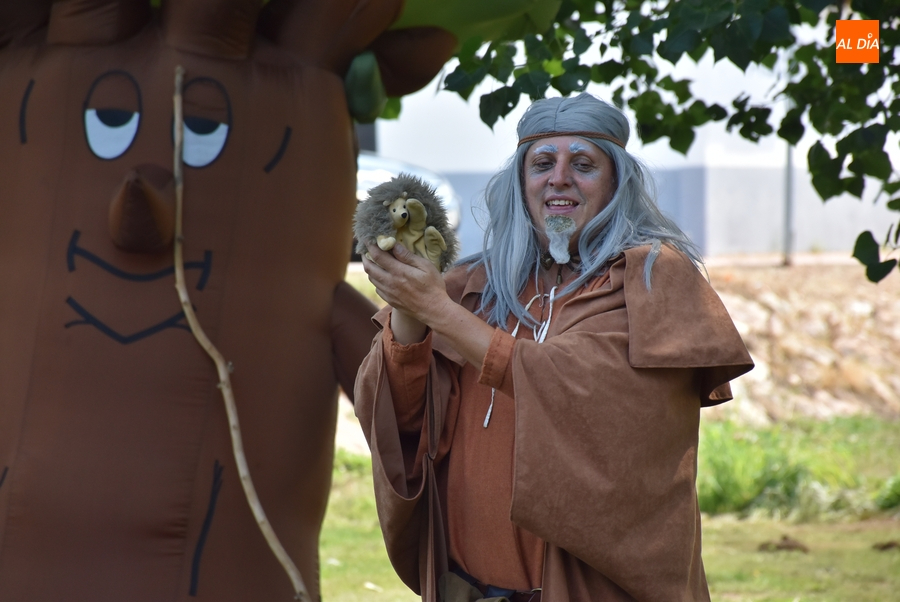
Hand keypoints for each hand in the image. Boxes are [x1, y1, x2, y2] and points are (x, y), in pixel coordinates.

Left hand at [362, 242, 495, 368]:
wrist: (434, 311)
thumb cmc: (433, 287)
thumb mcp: (426, 267)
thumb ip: (408, 256)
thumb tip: (394, 245)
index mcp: (398, 272)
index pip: (377, 256)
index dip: (370, 246)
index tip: (367, 239)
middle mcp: (390, 282)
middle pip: (369, 268)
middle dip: (365, 256)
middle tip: (366, 249)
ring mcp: (388, 293)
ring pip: (371, 278)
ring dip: (369, 268)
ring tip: (372, 261)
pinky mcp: (390, 300)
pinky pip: (377, 288)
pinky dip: (375, 279)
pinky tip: (381, 276)